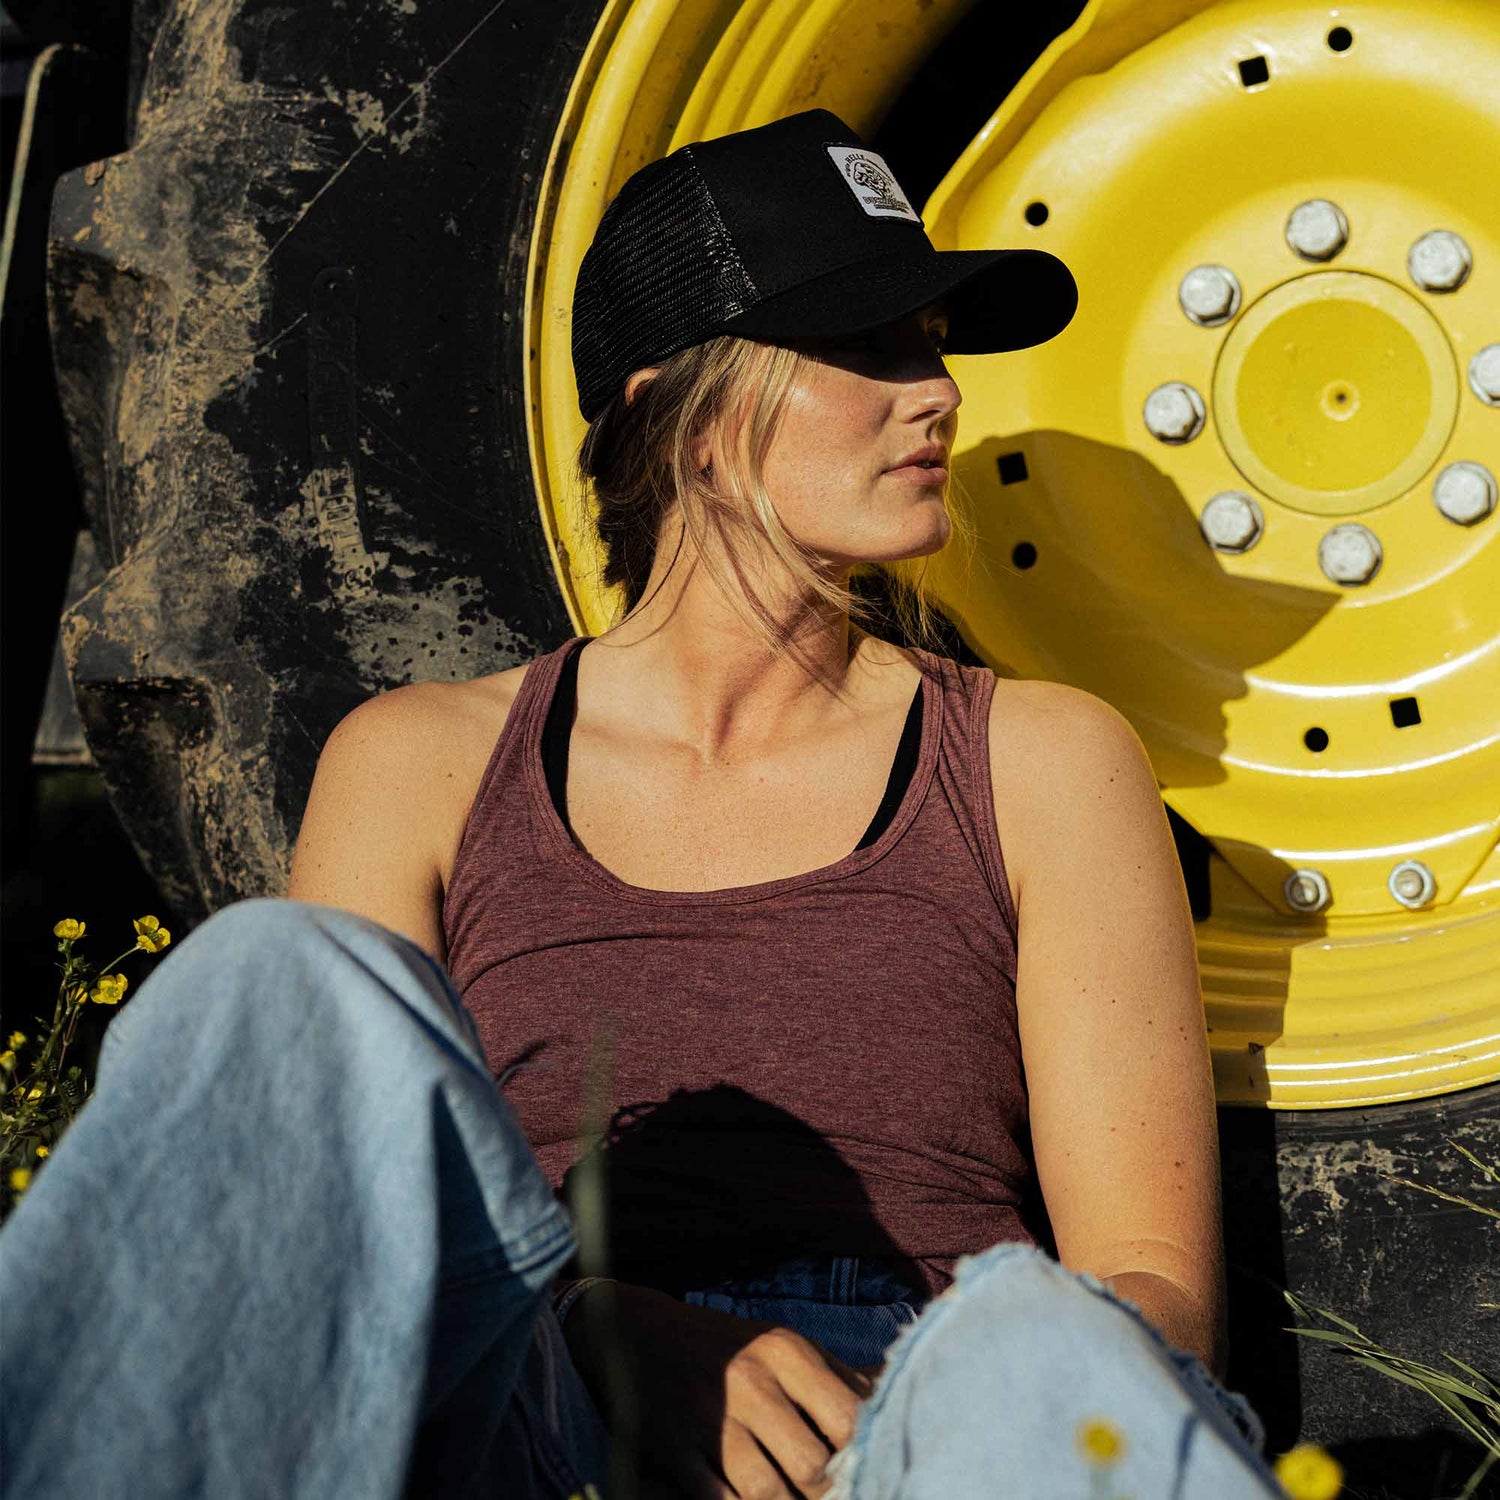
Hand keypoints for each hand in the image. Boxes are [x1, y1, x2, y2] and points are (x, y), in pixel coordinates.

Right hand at [562, 1280, 874, 1497]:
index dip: (865, 1454)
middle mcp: (752, 1382)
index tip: (866, 1469)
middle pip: (812, 1465)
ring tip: (790, 1499)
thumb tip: (889, 1400)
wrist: (633, 1331)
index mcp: (785, 1351)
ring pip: (767, 1493)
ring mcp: (710, 1418)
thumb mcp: (779, 1344)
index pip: (849, 1417)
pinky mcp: (674, 1450)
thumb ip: (833, 1375)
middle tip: (827, 1494)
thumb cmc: (723, 1346)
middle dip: (826, 1493)